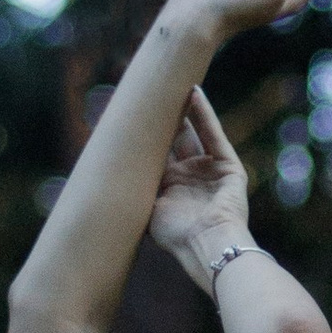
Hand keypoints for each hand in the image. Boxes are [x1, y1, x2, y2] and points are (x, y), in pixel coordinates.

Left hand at [147, 86, 252, 274]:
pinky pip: (214, 135)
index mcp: (169, 189)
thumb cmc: (174, 234)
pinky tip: (194, 93)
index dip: (144, 136)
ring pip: (195, 134)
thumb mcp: (145, 207)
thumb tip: (102, 170)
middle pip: (174, 140)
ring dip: (184, 111)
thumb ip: (132, 187)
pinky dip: (205, 114)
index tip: (131, 114)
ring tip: (173, 87)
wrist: (207, 245)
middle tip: (151, 96)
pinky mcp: (229, 168)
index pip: (155, 155)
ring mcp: (210, 172)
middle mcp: (189, 178)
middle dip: (163, 120)